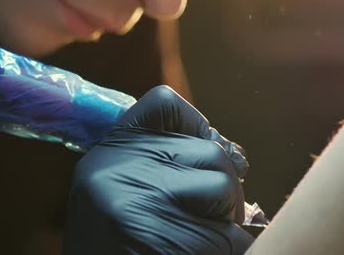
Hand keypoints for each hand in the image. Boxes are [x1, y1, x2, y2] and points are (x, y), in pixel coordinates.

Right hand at [63, 85, 252, 253]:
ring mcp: (140, 203)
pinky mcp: (166, 241)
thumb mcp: (129, 192)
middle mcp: (118, 170)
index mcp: (108, 155)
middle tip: (206, 217)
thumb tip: (235, 154)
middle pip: (211, 151)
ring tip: (196, 239)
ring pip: (224, 185)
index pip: (164, 104)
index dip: (195, 124)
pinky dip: (230, 247)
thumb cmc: (122, 244)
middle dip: (223, 186)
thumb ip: (168, 163)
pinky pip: (231, 235)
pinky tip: (198, 253)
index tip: (201, 151)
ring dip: (227, 219)